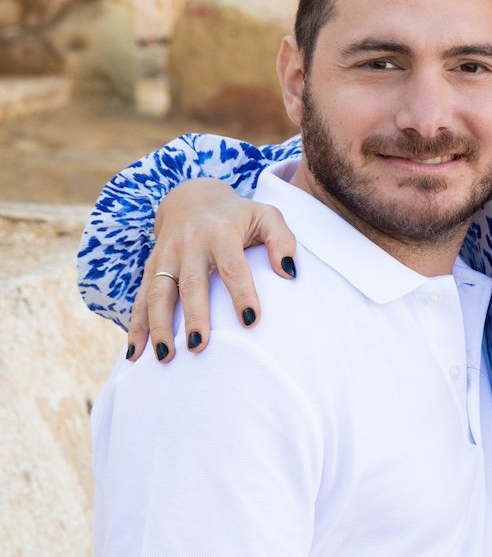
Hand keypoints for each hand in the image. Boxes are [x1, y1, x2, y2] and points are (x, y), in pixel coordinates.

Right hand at [126, 180, 297, 362]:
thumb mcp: (266, 216)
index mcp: (220, 234)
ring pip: (159, 293)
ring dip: (159, 326)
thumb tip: (289, 272)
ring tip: (166, 358)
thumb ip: (282, 240)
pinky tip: (136, 354)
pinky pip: (141, 298)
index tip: (250, 320)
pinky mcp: (151, 268)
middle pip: (191, 284)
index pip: (233, 267)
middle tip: (198, 346)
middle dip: (193, 315)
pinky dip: (136, 326)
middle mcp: (189, 245)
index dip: (241, 293)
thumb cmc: (238, 216)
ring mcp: (166, 257)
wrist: (192, 198)